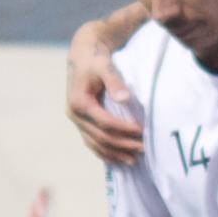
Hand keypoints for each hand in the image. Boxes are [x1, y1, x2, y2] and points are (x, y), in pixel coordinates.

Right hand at [68, 21, 142, 164]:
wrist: (83, 55)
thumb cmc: (96, 60)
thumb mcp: (105, 66)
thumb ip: (115, 82)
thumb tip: (125, 98)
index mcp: (79, 102)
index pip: (105, 122)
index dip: (124, 129)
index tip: (142, 131)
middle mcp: (74, 114)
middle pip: (100, 136)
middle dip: (122, 145)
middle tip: (143, 149)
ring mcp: (76, 120)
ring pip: (94, 143)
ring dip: (114, 153)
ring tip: (133, 161)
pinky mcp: (80, 122)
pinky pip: (91, 141)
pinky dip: (104, 152)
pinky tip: (117, 159)